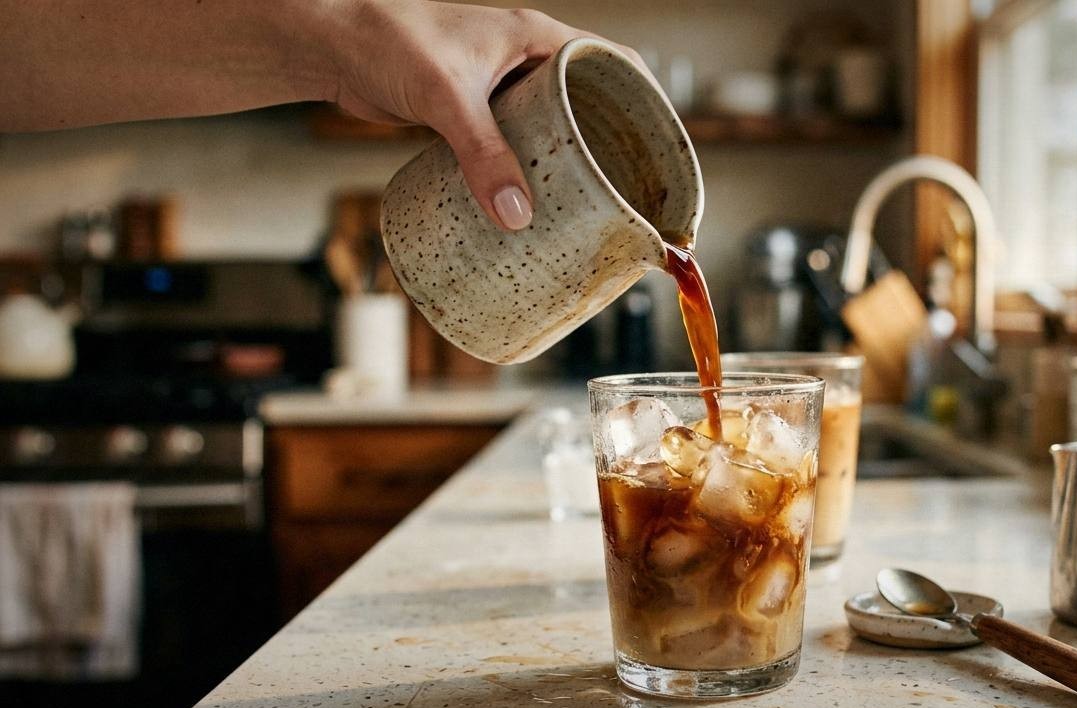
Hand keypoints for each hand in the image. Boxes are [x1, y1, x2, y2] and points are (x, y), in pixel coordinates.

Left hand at [319, 1, 645, 230]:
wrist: (329, 43)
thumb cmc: (387, 42)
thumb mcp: (447, 99)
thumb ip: (483, 156)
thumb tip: (518, 217)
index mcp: (539, 37)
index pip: (615, 61)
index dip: (646, 100)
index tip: (662, 146)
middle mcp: (527, 60)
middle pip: (590, 102)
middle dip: (611, 146)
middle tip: (629, 192)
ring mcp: (500, 87)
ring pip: (553, 127)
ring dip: (569, 163)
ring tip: (590, 208)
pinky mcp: (473, 114)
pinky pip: (517, 144)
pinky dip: (530, 170)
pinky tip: (534, 204)